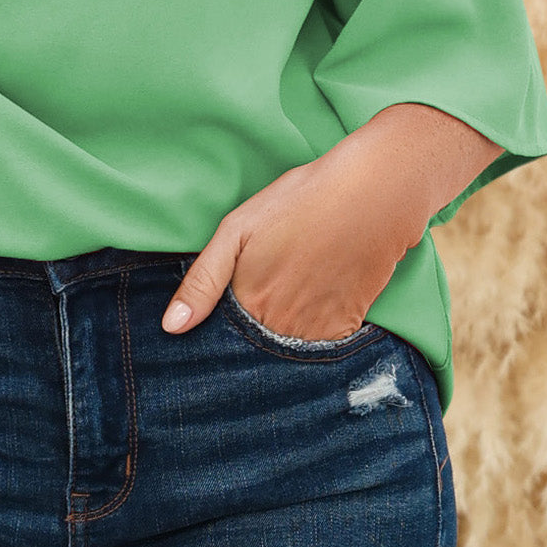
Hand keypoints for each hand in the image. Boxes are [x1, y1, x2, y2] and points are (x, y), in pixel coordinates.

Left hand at [160, 141, 429, 339]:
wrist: (374, 194)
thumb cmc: (300, 202)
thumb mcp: (237, 229)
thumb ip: (202, 282)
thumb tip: (171, 328)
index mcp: (248, 304)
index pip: (222, 342)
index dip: (218, 332)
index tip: (222, 317)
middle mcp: (281, 328)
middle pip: (256, 352)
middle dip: (250, 338)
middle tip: (267, 291)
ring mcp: (317, 332)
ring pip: (288, 353)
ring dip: (283, 336)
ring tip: (291, 292)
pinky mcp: (349, 327)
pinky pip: (322, 348)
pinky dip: (314, 333)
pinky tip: (315, 299)